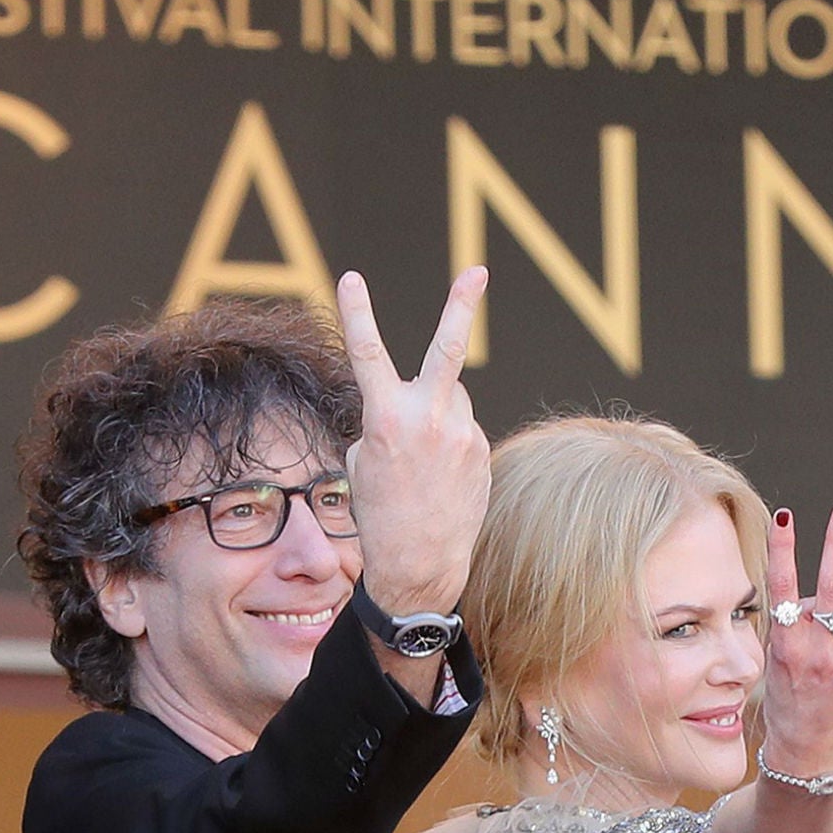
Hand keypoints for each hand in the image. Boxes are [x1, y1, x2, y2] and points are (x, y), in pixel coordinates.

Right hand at [336, 267, 490, 614]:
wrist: (420, 562)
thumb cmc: (380, 511)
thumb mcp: (363, 460)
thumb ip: (387, 419)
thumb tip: (420, 406)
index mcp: (386, 417)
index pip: (367, 352)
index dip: (357, 312)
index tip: (350, 277)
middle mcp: (429, 418)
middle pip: (448, 349)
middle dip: (461, 305)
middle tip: (477, 270)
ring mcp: (462, 433)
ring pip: (451, 398)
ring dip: (437, 413)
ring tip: (423, 458)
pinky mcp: (482, 450)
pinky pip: (462, 430)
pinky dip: (450, 443)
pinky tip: (441, 477)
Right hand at [759, 501, 832, 779]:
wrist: (810, 756)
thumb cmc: (786, 706)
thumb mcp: (773, 666)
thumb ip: (789, 629)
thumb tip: (810, 598)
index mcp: (787, 648)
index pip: (783, 588)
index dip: (783, 549)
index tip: (785, 516)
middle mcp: (819, 652)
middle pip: (832, 587)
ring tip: (823, 668)